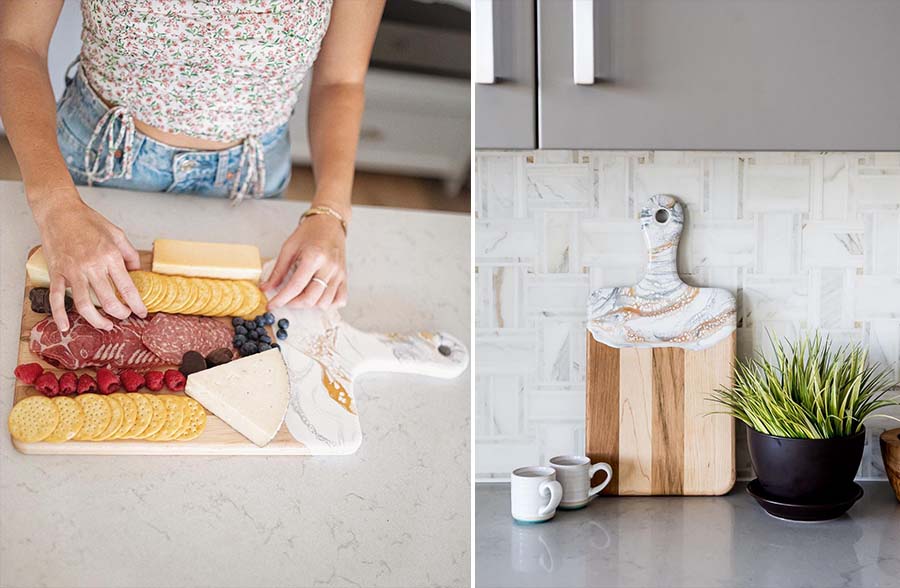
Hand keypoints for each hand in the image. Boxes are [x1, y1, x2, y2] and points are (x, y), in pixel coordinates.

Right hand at [33, 191, 146, 330]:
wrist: (59, 212)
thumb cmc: (88, 221)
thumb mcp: (117, 233)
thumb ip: (129, 254)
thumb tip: (137, 271)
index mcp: (110, 256)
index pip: (127, 288)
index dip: (137, 305)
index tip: (142, 313)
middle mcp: (92, 266)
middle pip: (109, 301)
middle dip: (120, 314)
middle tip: (125, 317)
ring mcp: (72, 271)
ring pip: (85, 305)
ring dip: (97, 321)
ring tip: (106, 326)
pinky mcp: (56, 273)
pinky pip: (57, 299)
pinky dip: (60, 315)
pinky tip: (65, 327)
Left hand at [262, 214, 347, 308]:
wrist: (329, 223)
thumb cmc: (310, 232)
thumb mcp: (289, 247)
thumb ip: (278, 270)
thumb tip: (267, 288)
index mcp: (313, 257)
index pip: (295, 287)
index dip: (281, 299)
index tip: (272, 305)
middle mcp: (329, 267)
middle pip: (310, 298)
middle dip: (294, 304)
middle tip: (285, 301)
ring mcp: (339, 274)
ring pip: (324, 303)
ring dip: (310, 305)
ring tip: (301, 296)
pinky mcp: (345, 277)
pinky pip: (340, 300)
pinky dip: (329, 304)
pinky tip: (318, 297)